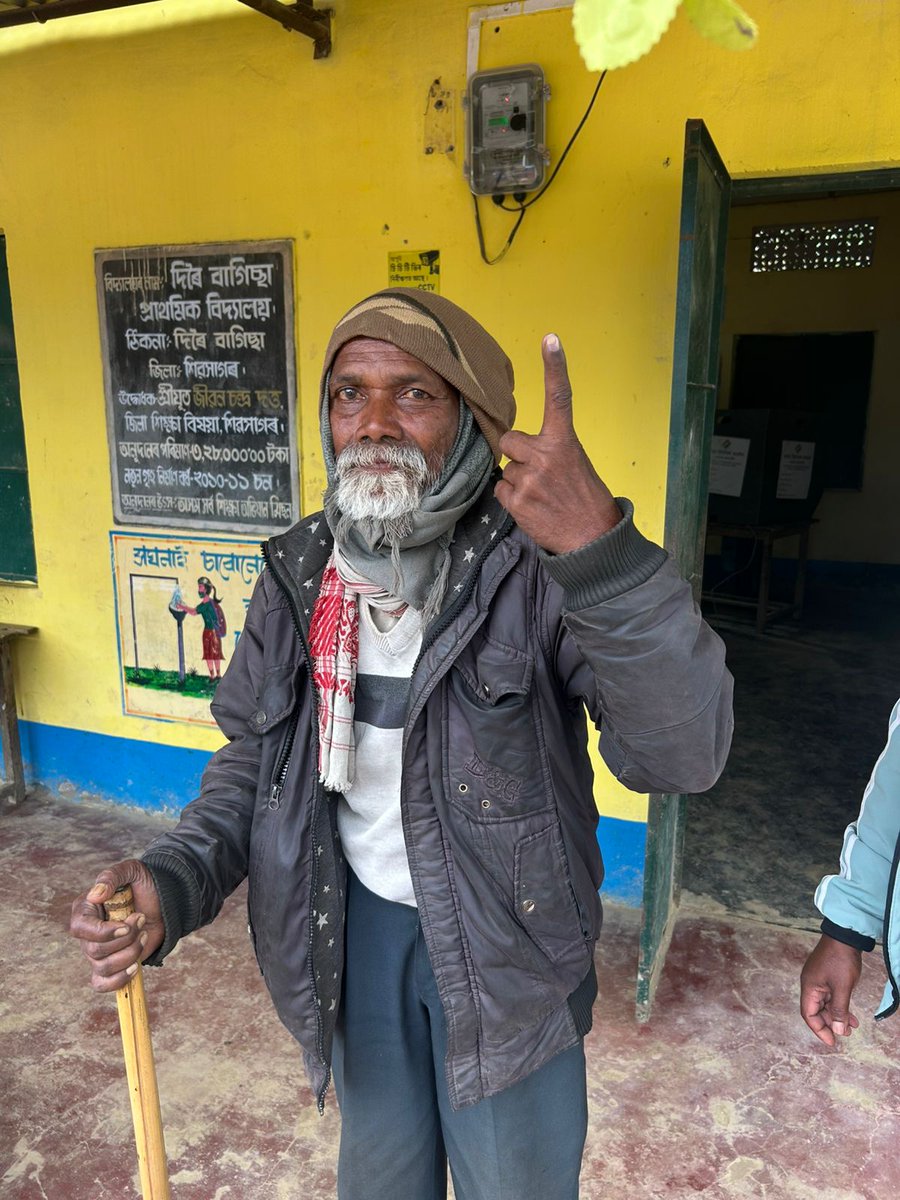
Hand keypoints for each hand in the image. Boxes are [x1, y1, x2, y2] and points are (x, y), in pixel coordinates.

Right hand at [69, 859, 164, 992]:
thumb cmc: (143, 883)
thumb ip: (112, 877)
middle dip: (126, 939)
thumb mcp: (131, 870)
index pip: (80, 928)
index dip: (103, 932)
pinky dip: (118, 980)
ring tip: (144, 935)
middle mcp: (88, 933)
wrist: (163, 900)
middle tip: (142, 919)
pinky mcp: (111, 965)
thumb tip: (96, 895)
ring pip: (103, 967)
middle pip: (95, 951)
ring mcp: (98, 951)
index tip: (126, 925)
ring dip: (130, 953)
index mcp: (85, 909)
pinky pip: (102, 984)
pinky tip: (135, 967)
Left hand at [494, 334, 621, 553]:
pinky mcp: (516, 500)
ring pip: (507, 469)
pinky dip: (513, 499)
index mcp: (565, 442)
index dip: (555, 366)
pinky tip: (534, 507)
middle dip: (517, 454)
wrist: (591, 540)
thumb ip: (550, 450)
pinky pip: (501, 489)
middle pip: (509, 440)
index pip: (559, 397)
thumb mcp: (575, 465)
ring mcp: (529, 478)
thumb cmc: (583, 499)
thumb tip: (518, 450)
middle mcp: (546, 455)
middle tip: (538, 474)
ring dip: (518, 481)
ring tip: (542, 496)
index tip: (550, 339)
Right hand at [800, 934, 861, 1046]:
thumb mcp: (842, 988)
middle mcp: (811, 985)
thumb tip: (837, 1030)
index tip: (832, 1041)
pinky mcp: (827, 977)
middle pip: (817, 1011)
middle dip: (831, 1024)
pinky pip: (831, 996)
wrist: (845, 936)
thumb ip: (839, 1010)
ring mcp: (819, 980)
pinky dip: (840, 1006)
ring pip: (826, 1005)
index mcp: (809, 987)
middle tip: (845, 1033)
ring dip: (837, 1016)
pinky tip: (851, 1015)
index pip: (809, 1015)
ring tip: (852, 1026)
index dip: (819, 1030)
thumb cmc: (841, 960)